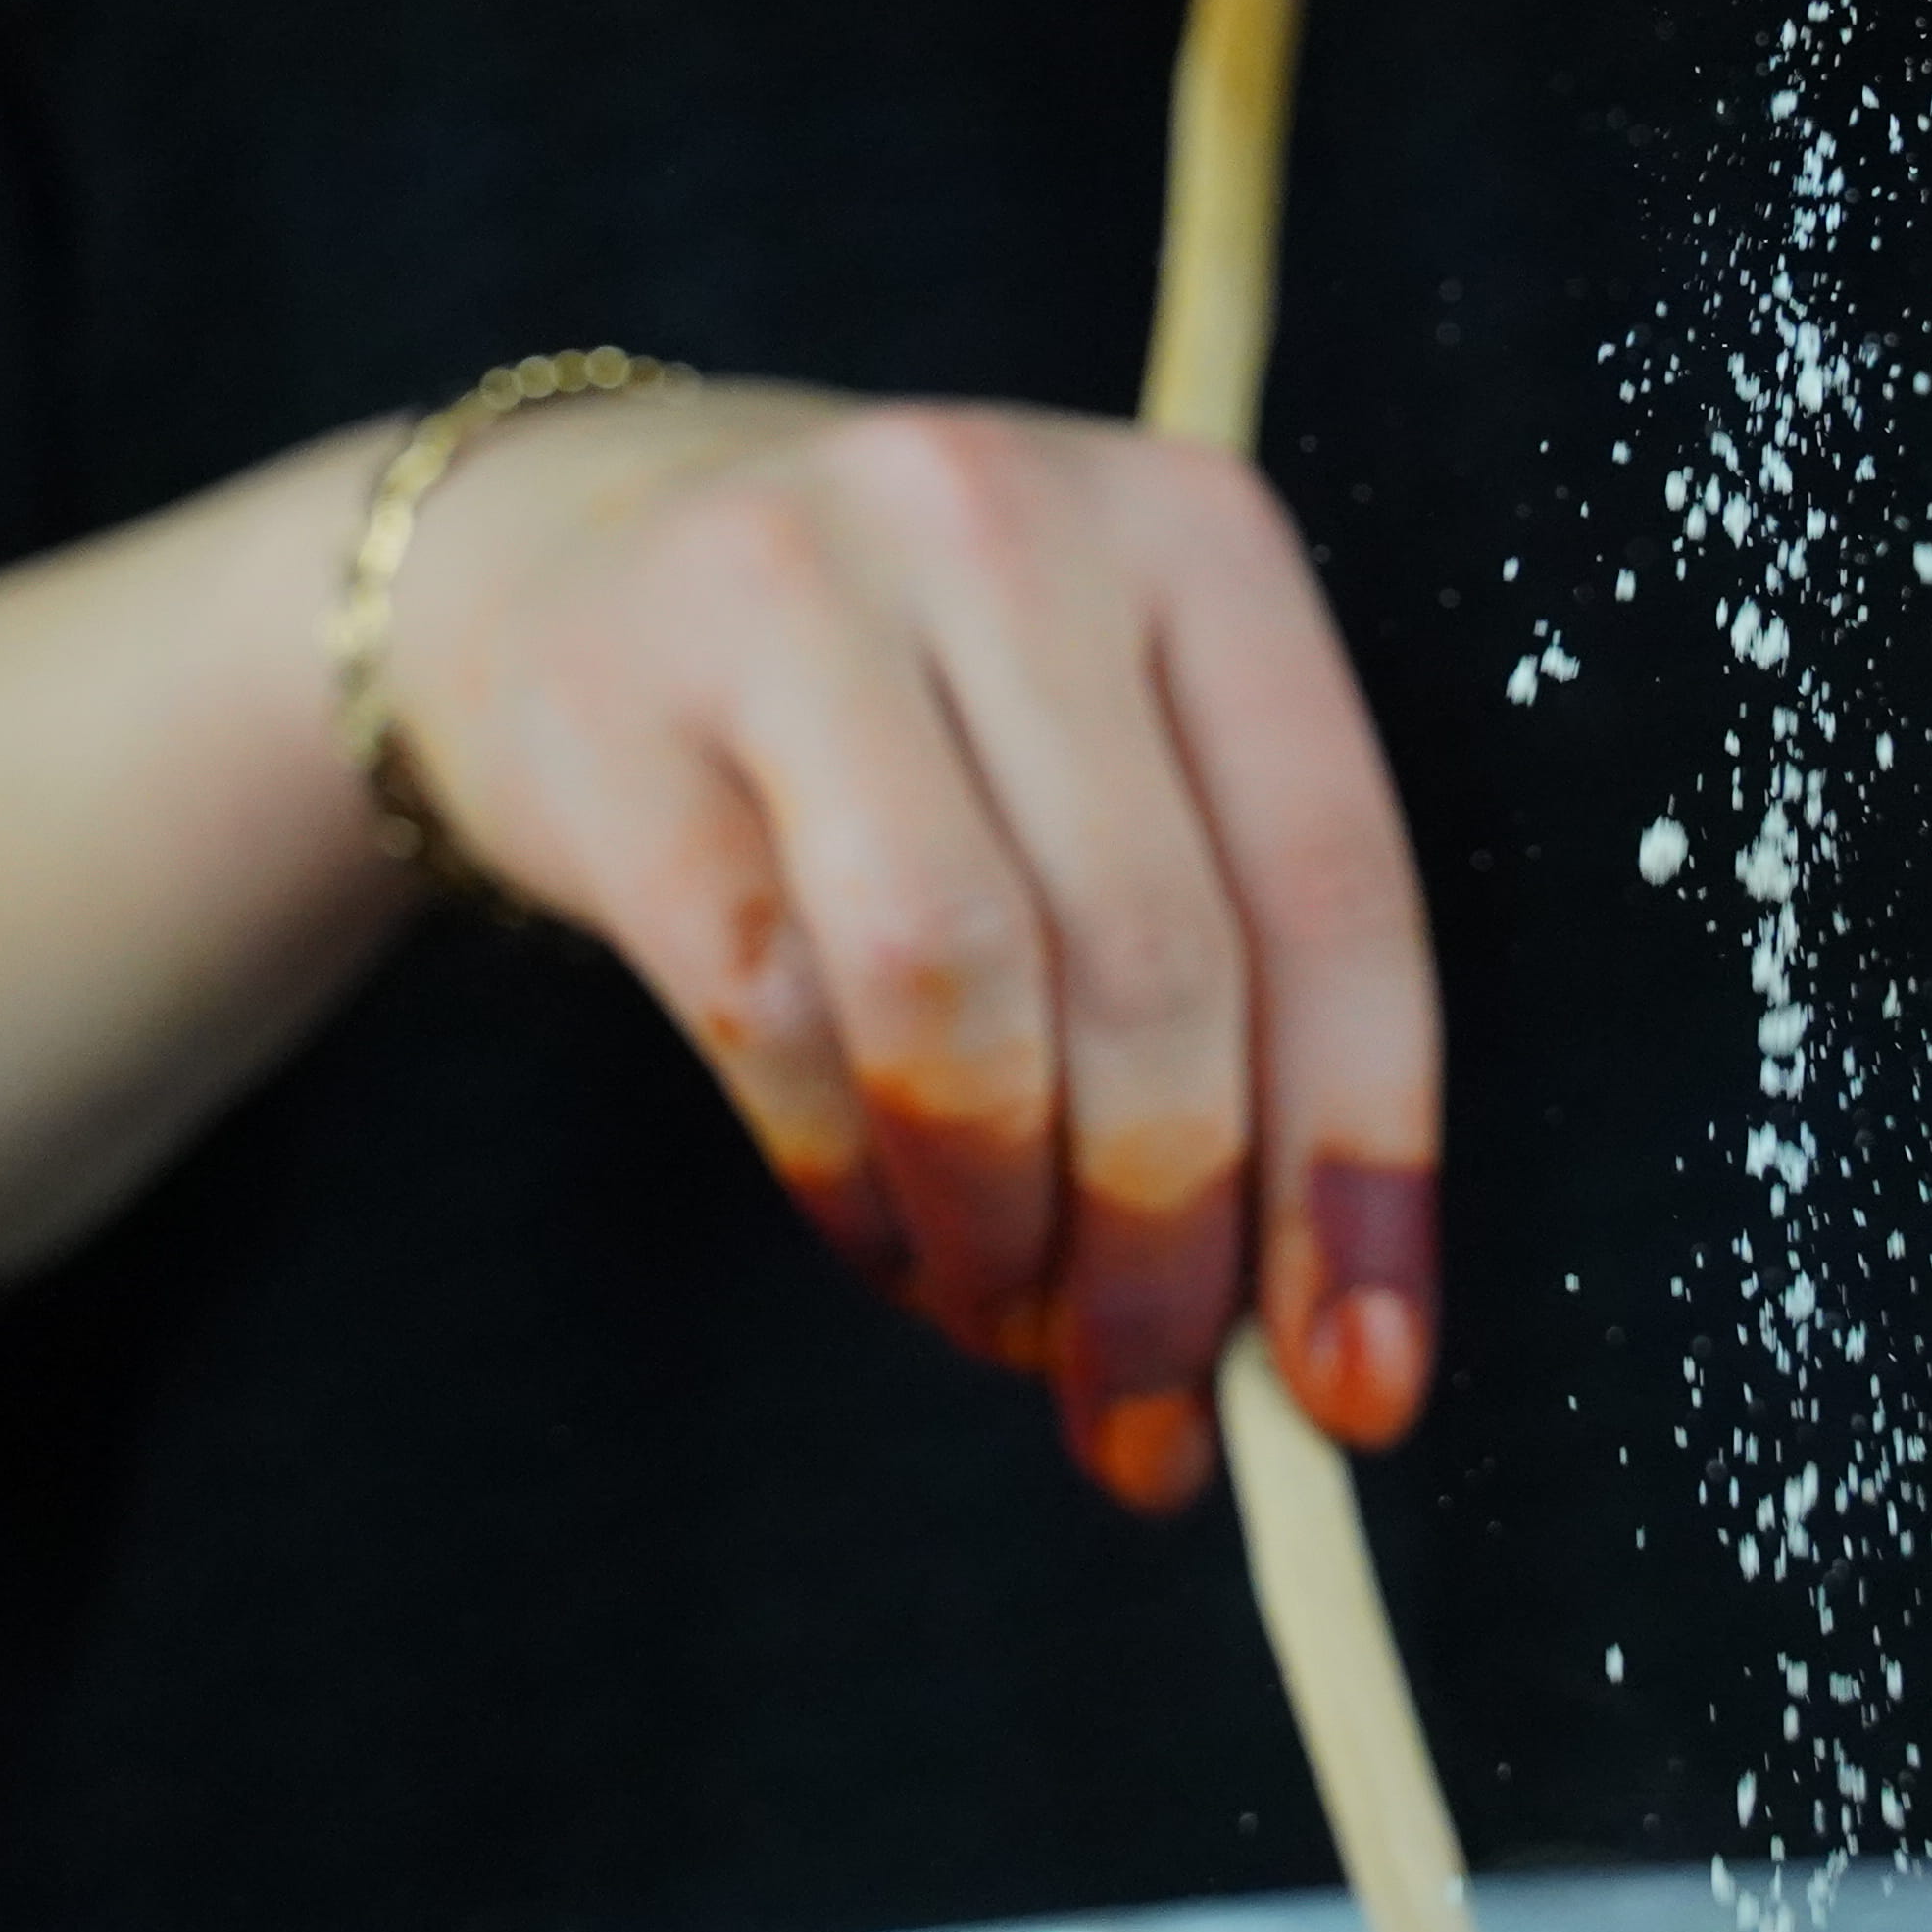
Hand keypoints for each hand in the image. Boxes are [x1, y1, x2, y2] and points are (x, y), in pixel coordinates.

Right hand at [381, 381, 1440, 1507]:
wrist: (568, 554)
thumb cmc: (908, 696)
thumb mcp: (1105, 742)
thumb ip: (1228, 985)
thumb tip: (1318, 1342)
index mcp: (1199, 532)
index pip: (1337, 885)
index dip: (1363, 1164)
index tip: (1361, 1392)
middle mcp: (1009, 525)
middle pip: (1152, 957)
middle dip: (1168, 1240)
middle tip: (1153, 1407)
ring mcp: (799, 598)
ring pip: (956, 989)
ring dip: (1000, 1224)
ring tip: (1009, 1320)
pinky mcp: (625, 718)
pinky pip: (767, 1014)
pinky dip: (849, 1182)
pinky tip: (884, 1235)